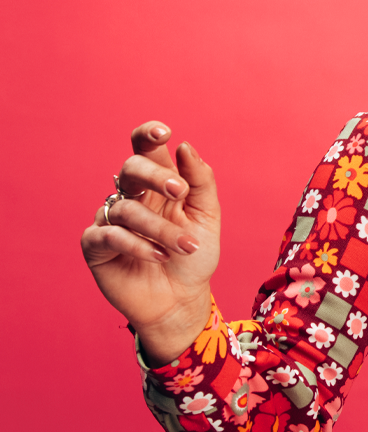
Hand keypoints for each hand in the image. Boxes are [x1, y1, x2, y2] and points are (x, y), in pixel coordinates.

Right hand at [80, 122, 220, 365]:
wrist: (182, 299)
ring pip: (128, 208)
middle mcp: (132, 197)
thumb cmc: (195, 256)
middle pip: (130, 169)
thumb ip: (200, 182)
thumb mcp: (207, 218)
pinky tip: (158, 255)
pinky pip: (108, 234)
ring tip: (186, 247)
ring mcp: (111, 220)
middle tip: (180, 191)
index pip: (146, 150)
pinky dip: (136, 244)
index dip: (148, 135)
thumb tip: (185, 146)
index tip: (164, 132)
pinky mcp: (96, 246)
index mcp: (158, 185)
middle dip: (155, 175)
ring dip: (160, 228)